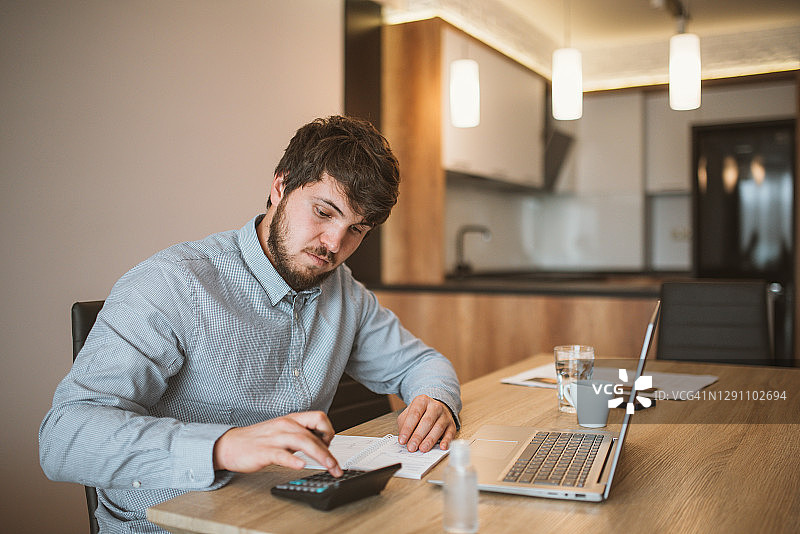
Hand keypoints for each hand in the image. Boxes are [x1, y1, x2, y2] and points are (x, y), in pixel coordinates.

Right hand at [213, 411, 341, 476]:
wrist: (229, 445)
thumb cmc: (257, 440)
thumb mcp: (282, 432)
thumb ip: (299, 435)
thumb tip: (320, 445)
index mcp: (291, 420)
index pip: (319, 417)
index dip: (329, 431)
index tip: (331, 445)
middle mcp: (285, 425)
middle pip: (314, 434)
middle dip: (329, 452)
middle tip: (337, 466)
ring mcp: (274, 438)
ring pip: (303, 442)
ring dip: (319, 455)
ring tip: (329, 467)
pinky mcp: (264, 451)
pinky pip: (281, 454)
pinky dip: (293, 459)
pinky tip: (301, 465)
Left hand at [396, 395, 456, 452]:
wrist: (436, 409)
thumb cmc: (420, 414)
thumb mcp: (408, 415)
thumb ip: (404, 425)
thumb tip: (404, 439)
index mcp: (422, 401)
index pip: (414, 415)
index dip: (407, 429)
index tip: (402, 440)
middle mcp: (435, 406)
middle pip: (427, 421)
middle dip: (418, 436)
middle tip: (411, 447)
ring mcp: (445, 415)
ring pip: (438, 428)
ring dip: (430, 440)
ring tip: (422, 449)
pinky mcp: (452, 425)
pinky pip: (450, 433)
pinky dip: (447, 441)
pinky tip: (442, 447)